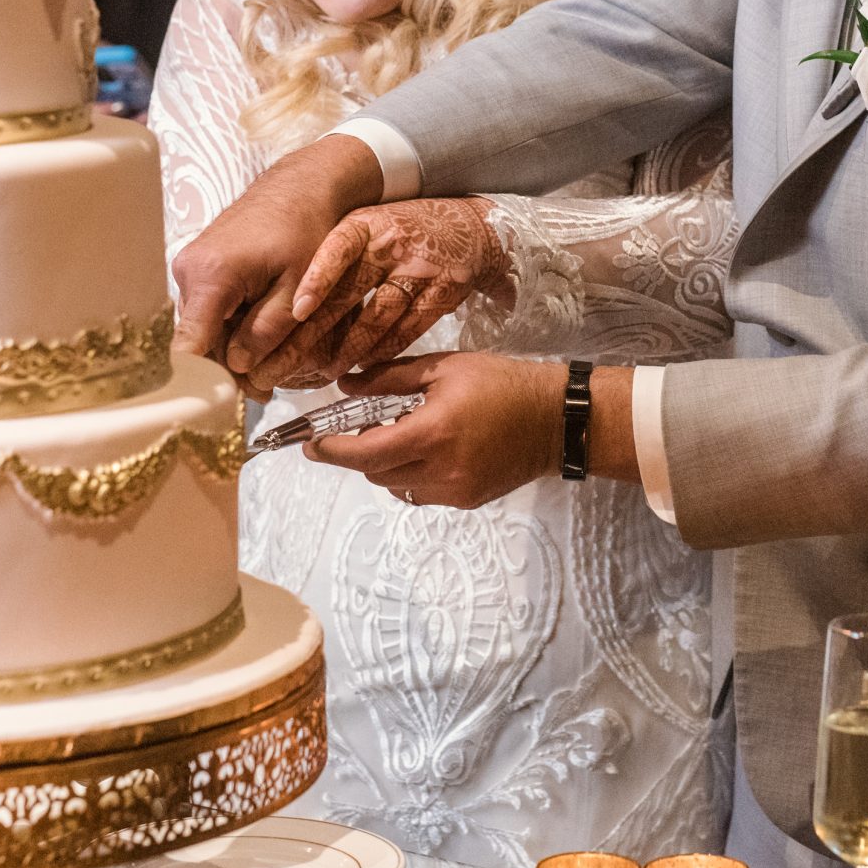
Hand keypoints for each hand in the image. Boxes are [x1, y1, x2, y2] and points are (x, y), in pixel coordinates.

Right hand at [172, 132, 384, 374]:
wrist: (299, 186)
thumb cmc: (305, 229)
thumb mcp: (297, 286)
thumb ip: (268, 329)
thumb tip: (239, 367)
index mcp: (212, 276)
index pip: (189, 344)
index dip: (201, 382)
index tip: (220, 406)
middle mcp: (189, 272)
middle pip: (197, 341)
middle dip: (226, 372)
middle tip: (262, 395)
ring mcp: (189, 268)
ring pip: (202, 328)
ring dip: (229, 353)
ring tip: (265, 375)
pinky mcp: (197, 268)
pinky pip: (206, 310)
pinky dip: (228, 330)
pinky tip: (255, 343)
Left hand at [251, 197, 510, 386]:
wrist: (469, 228)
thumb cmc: (403, 232)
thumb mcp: (368, 226)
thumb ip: (333, 256)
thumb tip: (287, 304)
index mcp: (366, 225)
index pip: (338, 249)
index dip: (317, 279)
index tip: (298, 310)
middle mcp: (392, 244)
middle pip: (349, 293)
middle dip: (312, 335)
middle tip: (282, 365)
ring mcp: (420, 269)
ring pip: (378, 318)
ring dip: (349, 349)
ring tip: (325, 371)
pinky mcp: (443, 293)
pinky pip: (407, 331)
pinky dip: (383, 350)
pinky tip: (365, 364)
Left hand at [308, 352, 565, 508]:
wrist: (557, 419)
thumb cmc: (502, 382)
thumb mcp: (444, 368)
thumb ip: (389, 378)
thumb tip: (345, 386)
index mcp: (433, 432)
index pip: (365, 452)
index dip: (332, 451)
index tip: (310, 443)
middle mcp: (441, 469)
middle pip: (375, 471)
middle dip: (361, 450)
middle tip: (367, 422)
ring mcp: (455, 490)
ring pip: (396, 485)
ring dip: (387, 462)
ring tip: (405, 432)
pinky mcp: (467, 500)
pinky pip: (421, 492)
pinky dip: (412, 473)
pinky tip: (429, 448)